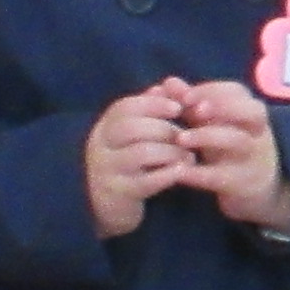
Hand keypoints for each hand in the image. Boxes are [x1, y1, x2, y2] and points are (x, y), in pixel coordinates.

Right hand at [82, 85, 193, 239]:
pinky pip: (146, 181)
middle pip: (132, 127)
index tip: (179, 108)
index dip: (154, 104)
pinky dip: (169, 174)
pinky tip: (182, 172)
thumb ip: (154, 109)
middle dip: (166, 129)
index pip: (125, 106)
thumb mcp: (141, 134)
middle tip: (188, 137)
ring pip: (141, 153)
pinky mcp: (117, 194)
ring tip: (190, 157)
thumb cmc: (133, 163)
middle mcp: (99, 146)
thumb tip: (171, 84)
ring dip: (172, 153)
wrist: (113, 206)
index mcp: (105, 126)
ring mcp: (105, 170)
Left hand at [172, 77, 289, 234]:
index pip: (238, 93)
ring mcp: (254, 159)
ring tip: (180, 139)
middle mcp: (258, 133)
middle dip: (222, 107)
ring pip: (239, 141)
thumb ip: (192, 104)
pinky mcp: (244, 185)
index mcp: (251, 115)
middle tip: (193, 110)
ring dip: (208, 136)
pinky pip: (225, 177)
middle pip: (252, 111)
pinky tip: (179, 171)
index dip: (212, 90)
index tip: (185, 96)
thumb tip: (168, 82)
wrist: (257, 192)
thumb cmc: (230, 150)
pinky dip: (200, 174)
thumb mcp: (215, 126)